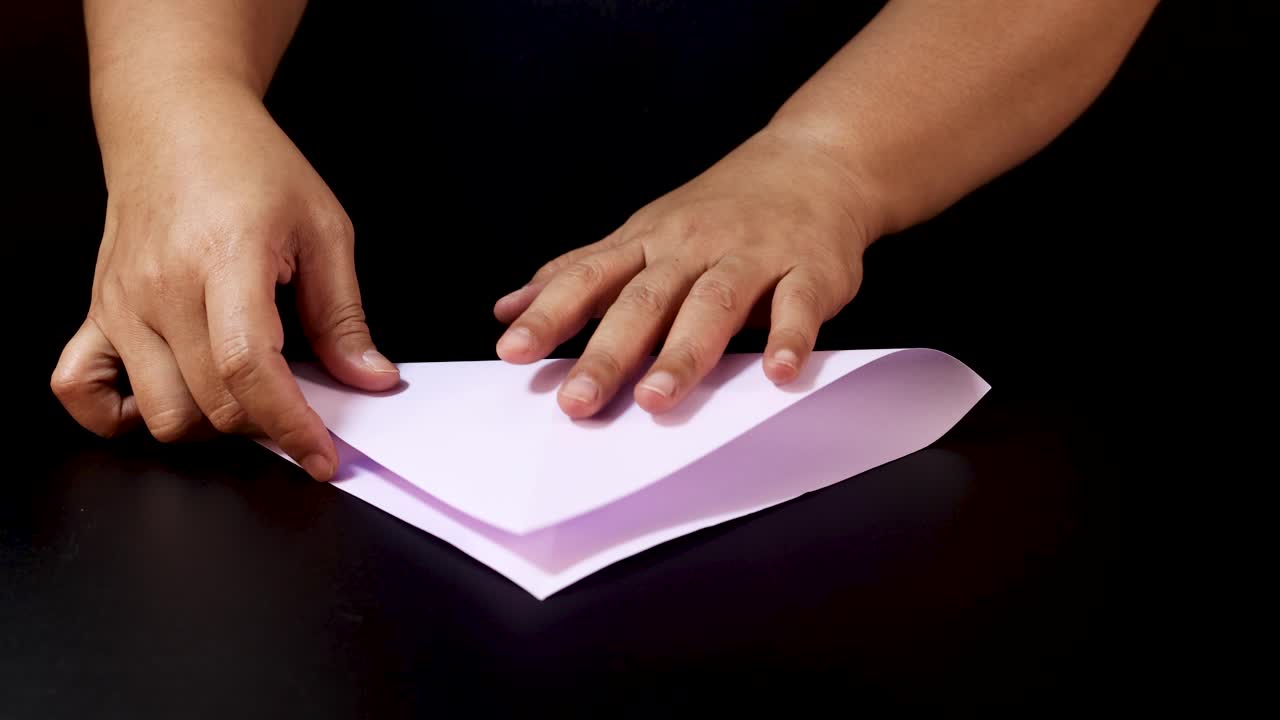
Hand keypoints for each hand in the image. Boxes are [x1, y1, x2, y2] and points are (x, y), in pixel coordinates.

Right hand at [50, 79, 397, 479]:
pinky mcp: (97, 311)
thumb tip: (370, 380)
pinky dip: (119, 415)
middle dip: (266, 426)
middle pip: (211, 403)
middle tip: (298, 408)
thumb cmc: (250, 165)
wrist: (176, 122)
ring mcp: (122, 303)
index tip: (321, 456)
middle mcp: (162, 288)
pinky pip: (81, 390)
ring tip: (245, 394)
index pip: (249, 368)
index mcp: (225, 259)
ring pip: (160, 413)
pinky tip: (170, 396)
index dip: (290, 425)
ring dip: (210, 426)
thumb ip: (344, 315)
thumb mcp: (323, 229)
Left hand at [494, 126, 876, 417]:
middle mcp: (694, 247)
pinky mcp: (808, 270)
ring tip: (655, 399)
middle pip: (644, 301)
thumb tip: (507, 309)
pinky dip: (788, 338)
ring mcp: (753, 256)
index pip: (589, 280)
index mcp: (649, 242)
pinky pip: (798, 305)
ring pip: (712, 305)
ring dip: (683, 353)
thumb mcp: (642, 232)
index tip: (512, 353)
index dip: (549, 315)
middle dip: (607, 353)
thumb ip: (581, 274)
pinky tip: (775, 373)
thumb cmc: (720, 210)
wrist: (816, 161)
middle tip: (577, 401)